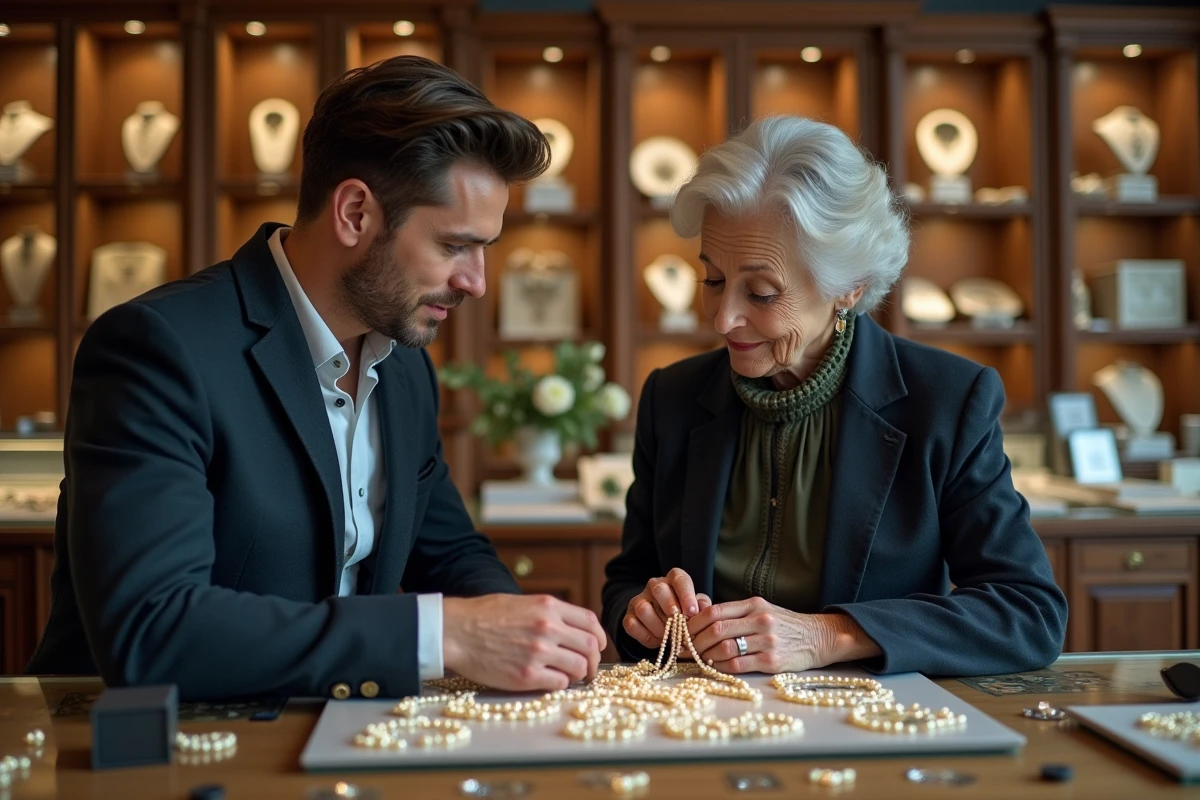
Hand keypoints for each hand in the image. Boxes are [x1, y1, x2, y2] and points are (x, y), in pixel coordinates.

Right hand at [442, 594, 606, 691]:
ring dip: (578, 675)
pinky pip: (559, 684)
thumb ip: (548, 613)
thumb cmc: (483, 616)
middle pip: (590, 646)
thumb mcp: (521, 602)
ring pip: (578, 668)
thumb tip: (571, 628)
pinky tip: (550, 681)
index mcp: (548, 606)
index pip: (590, 622)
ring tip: (569, 677)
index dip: (599, 637)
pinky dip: (560, 685)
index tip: (598, 647)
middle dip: (593, 661)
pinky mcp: (526, 676)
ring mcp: (538, 652)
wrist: (455, 632)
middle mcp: (547, 627)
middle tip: (588, 670)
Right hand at [622, 568, 711, 648]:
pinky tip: (658, 641)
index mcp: (674, 579)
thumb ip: (702, 606)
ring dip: (658, 626)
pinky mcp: (628, 616)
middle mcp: (654, 585)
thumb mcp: (697, 607)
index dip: (686, 595)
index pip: (679, 579)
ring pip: (643, 608)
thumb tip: (704, 609)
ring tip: (670, 637)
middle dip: (670, 608)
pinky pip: (632, 625)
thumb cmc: (685, 613)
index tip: (692, 612)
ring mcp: (639, 600)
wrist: (665, 624)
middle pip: (659, 589)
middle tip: (680, 624)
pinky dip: (646, 636)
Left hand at [687, 597, 876, 673]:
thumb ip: (736, 614)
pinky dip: (721, 667)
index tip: (680, 632)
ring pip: (724, 648)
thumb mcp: (762, 610)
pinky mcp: (773, 661)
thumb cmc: (785, 625)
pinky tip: (715, 667)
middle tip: (682, 649)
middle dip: (693, 641)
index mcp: (754, 605)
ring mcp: (767, 641)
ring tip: (698, 659)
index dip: (692, 623)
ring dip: (705, 656)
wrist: (819, 637)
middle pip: (715, 629)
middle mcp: (760, 620)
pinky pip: (738, 665)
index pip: (713, 611)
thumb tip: (701, 622)